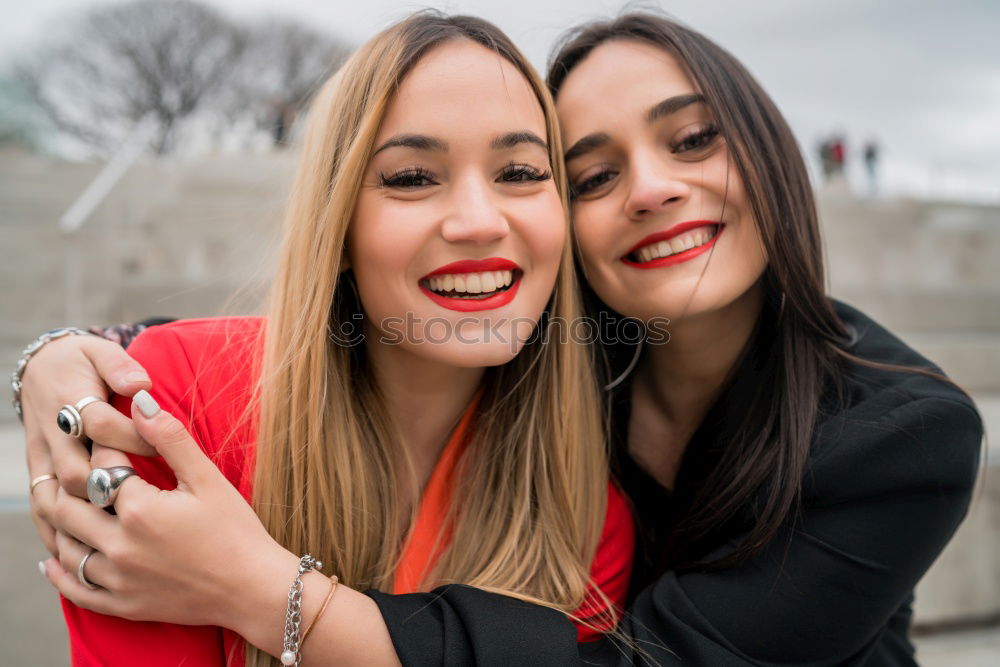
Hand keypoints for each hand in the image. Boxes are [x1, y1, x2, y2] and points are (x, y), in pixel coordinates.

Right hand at [23, 334, 154, 557]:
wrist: (41, 368)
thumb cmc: (82, 361)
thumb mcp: (101, 352)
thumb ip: (121, 366)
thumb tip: (141, 384)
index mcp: (69, 400)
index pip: (100, 424)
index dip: (135, 437)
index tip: (165, 448)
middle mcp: (51, 436)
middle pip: (77, 471)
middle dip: (113, 487)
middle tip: (151, 504)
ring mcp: (41, 460)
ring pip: (55, 500)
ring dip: (86, 521)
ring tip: (126, 541)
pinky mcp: (38, 476)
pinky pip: (42, 512)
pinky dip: (58, 535)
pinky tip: (85, 555)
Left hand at [41, 391, 293, 631]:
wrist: (254, 589)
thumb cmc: (236, 531)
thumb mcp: (208, 479)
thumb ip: (170, 438)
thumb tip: (141, 401)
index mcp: (139, 509)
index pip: (99, 467)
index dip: (100, 446)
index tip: (106, 436)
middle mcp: (119, 545)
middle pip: (69, 507)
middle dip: (71, 483)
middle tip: (82, 468)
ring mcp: (118, 579)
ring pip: (66, 547)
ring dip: (62, 525)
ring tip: (68, 505)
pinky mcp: (123, 604)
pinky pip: (76, 590)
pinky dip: (60, 574)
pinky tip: (54, 561)